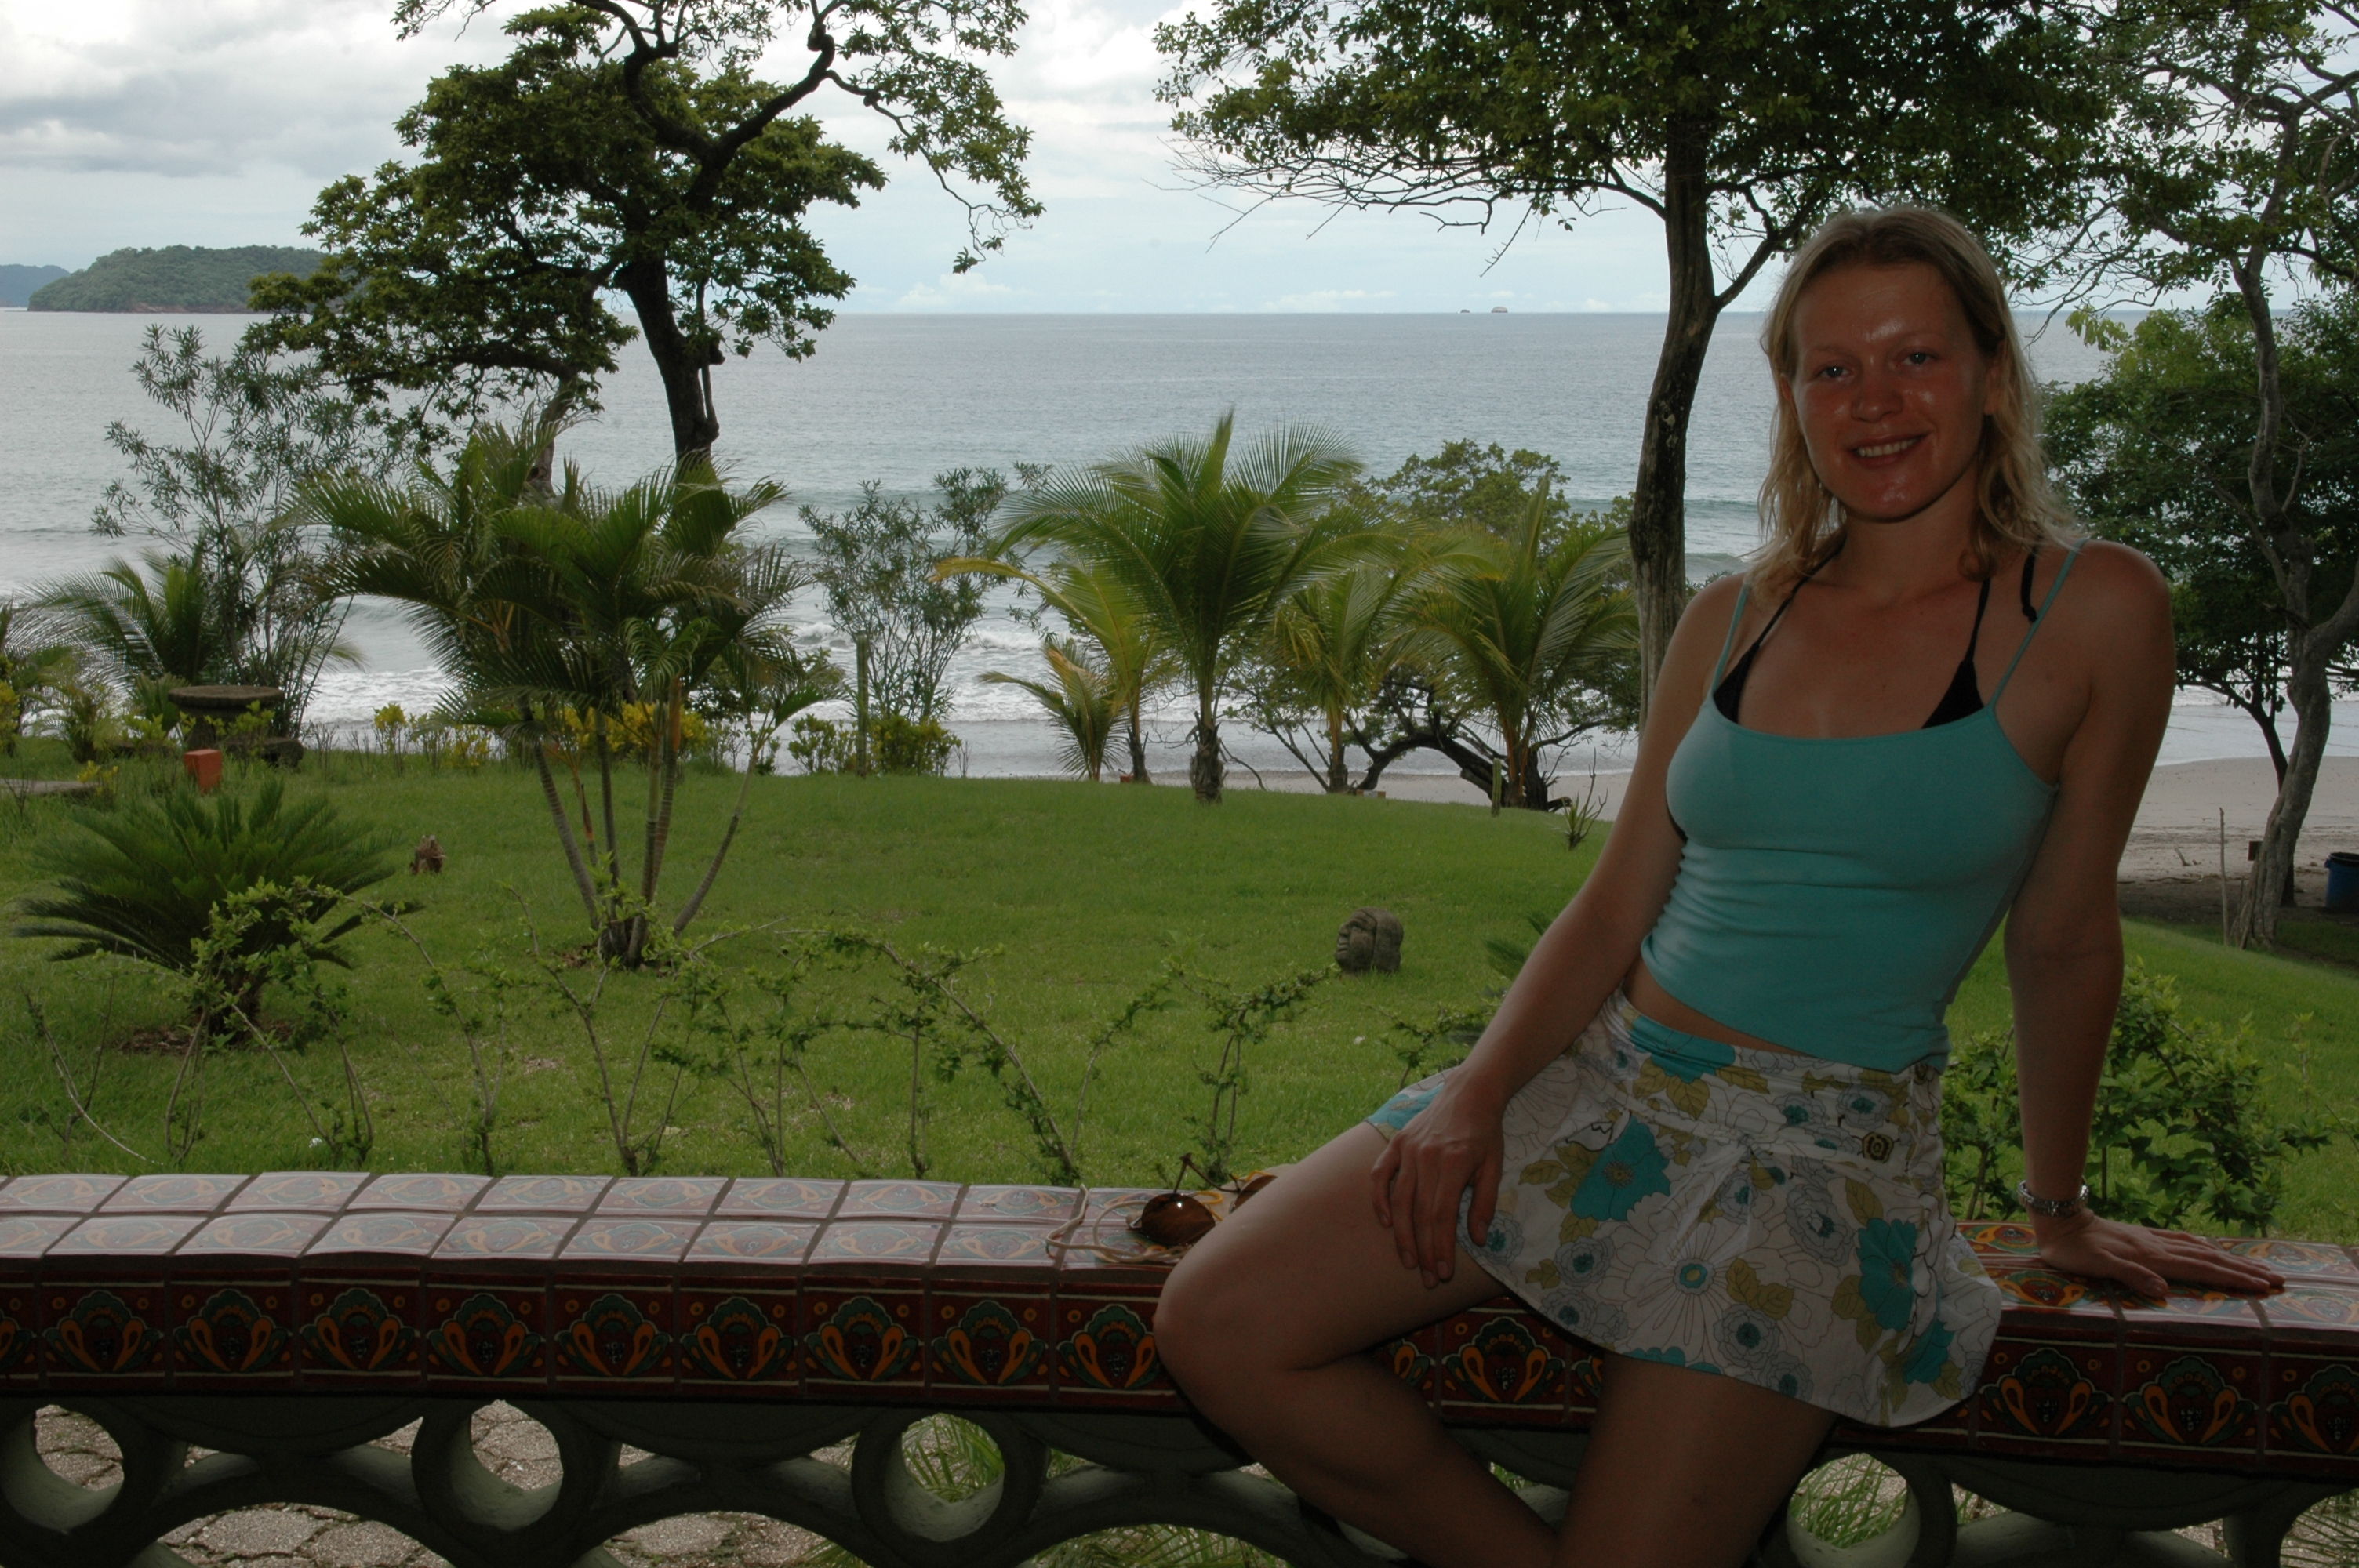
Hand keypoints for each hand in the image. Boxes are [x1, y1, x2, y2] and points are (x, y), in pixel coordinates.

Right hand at [1369, 1077, 1504, 1288]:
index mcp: (1455, 1163)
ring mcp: (1408, 1149)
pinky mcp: (1397, 1143)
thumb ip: (1485, 1203)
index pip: (1442, 1215)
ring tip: (1408, 1261)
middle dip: (1423, 1250)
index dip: (1441, 1247)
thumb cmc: (1486, 1132)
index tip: (1443, 1272)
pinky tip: (1386, 1222)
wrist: (1469, 1092)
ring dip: (1402, 1235)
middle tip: (1426, 1278)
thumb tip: (1477, 1240)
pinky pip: (1381, 1175)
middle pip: (1420, 1213)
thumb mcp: (1495, 1166)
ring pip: (1400, 1200)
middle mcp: (1427, 1157)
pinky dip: (1379, 1199)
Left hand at [2034, 1210, 2284, 1298]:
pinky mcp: (2143, 1236)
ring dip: (2230, 1259)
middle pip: (2210, 1259)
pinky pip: (2183, 1242)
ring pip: (2201, 1249)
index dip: (2233, 1279)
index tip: (2264, 1287)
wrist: (2059, 1221)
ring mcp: (2152, 1240)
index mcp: (2152, 1258)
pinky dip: (2204, 1247)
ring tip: (2257, 1267)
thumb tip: (2164, 1291)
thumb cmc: (2074, 1250)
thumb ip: (2131, 1276)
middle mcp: (2158, 1247)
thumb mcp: (2097, 1266)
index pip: (2202, 1270)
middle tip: (2279, 1280)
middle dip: (2244, 1270)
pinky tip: (2210, 1248)